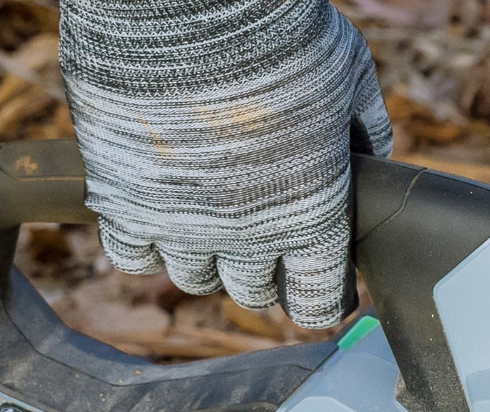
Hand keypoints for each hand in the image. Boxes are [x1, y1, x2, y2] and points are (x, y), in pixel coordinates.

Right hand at [58, 0, 391, 327]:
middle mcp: (247, 236)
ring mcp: (179, 224)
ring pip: (192, 276)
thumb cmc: (275, 30)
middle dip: (260, 270)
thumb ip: (365, 128)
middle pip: (252, 292)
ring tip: (207, 215)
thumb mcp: (348, 74)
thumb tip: (370, 157)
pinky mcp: (120, 201)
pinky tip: (156, 209)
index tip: (317, 278)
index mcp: (312, 217)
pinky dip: (144, 240)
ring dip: (202, 253)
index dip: (320, 294)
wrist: (180, 2)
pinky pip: (130, 255)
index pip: (318, 303)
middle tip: (259, 235)